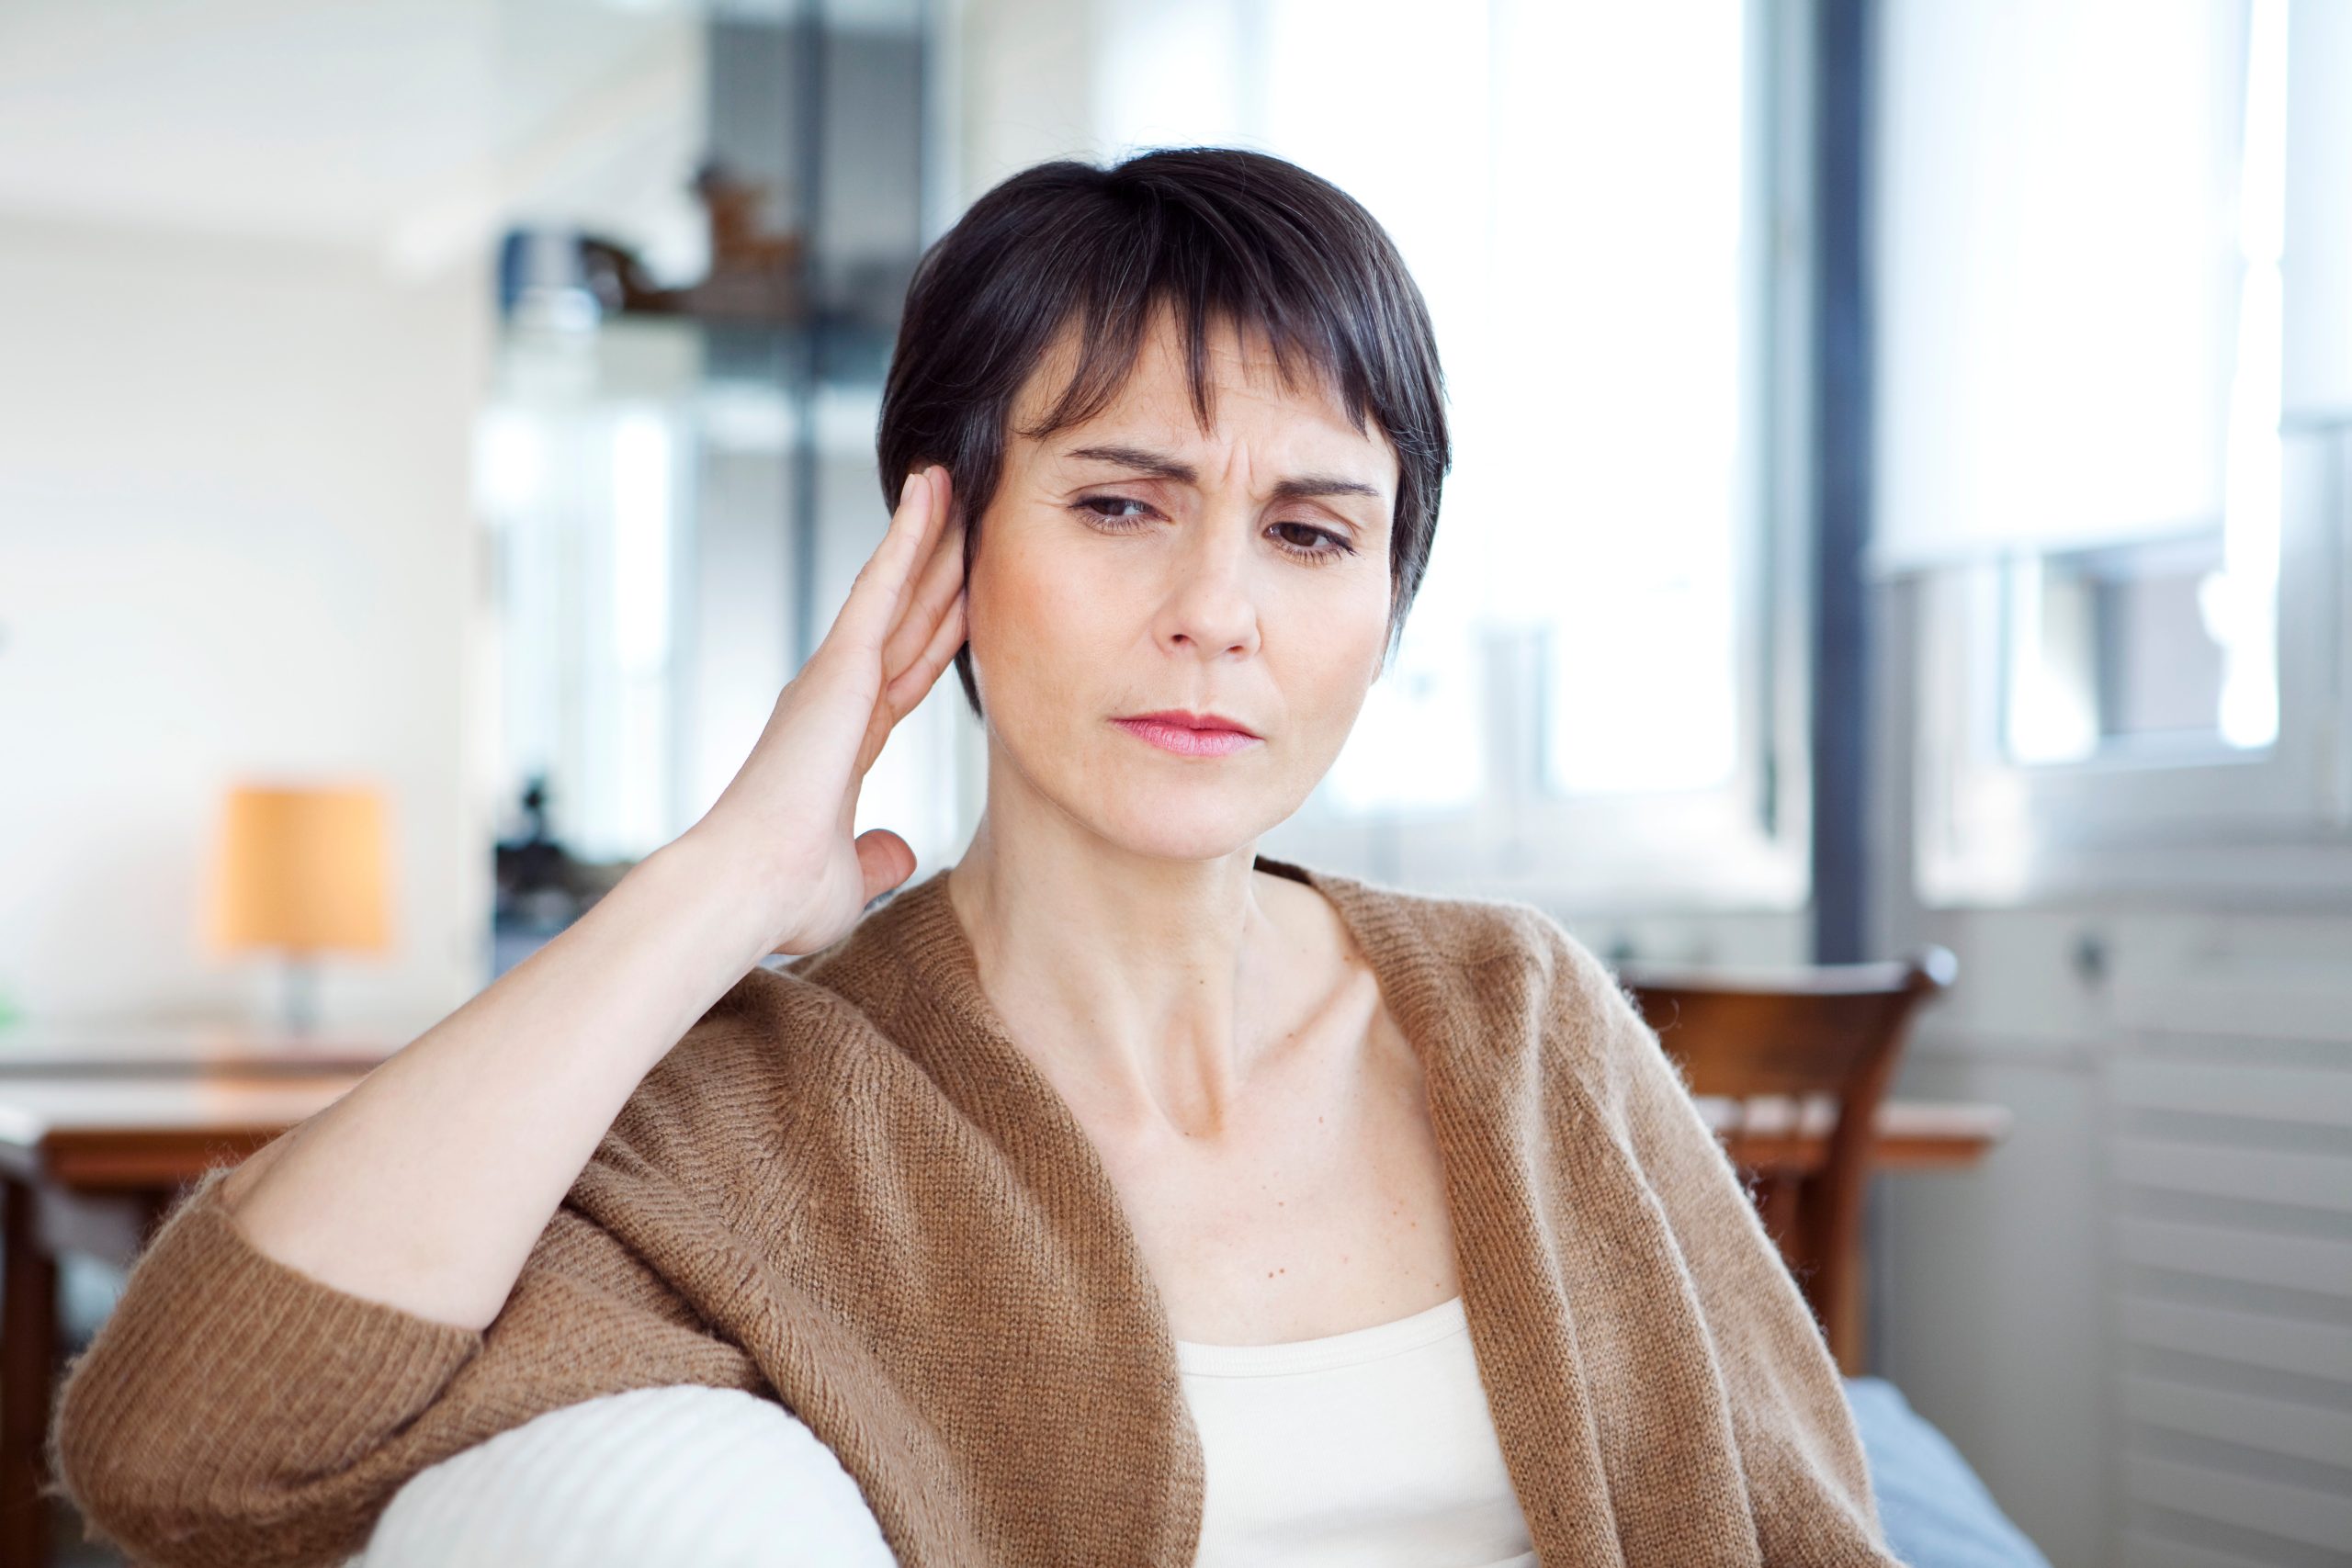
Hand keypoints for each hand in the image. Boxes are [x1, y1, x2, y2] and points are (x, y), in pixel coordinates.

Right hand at [679, 464, 966, 955]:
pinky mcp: (837, 665)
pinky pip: (881, 586)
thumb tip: (900, 852)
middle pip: (907, 619)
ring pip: (896, 588)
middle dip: (938, 569)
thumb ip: (876, 856)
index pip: (905, 674)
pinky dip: (906, 537)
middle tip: (968, 514)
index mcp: (842, 743)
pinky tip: (928, 493)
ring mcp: (835, 676)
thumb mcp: (849, 877)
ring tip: (953, 480)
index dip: (936, 631)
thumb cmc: (783, 896)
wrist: (747, 887)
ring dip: (926, 533)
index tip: (964, 596)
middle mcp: (836, 699)